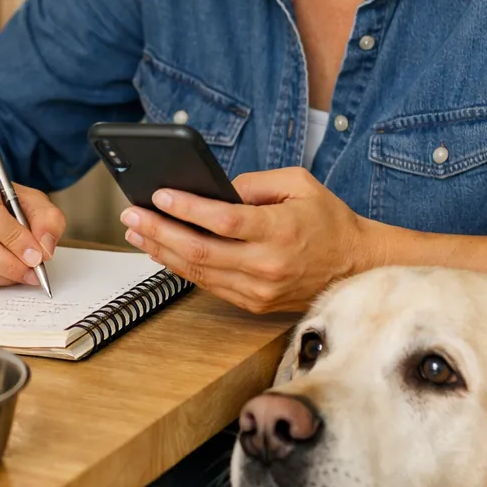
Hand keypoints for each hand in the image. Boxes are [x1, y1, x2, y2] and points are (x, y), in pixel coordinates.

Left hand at [120, 167, 370, 312]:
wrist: (355, 266)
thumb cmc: (328, 220)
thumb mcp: (299, 184)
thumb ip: (255, 182)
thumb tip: (212, 186)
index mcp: (281, 231)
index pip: (224, 221)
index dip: (187, 209)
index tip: (159, 195)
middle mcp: (268, 265)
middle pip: (201, 250)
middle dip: (159, 230)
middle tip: (131, 214)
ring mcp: (259, 290)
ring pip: (198, 272)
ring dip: (161, 251)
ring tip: (136, 231)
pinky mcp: (253, 304)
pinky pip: (208, 285)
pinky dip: (179, 267)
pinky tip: (161, 250)